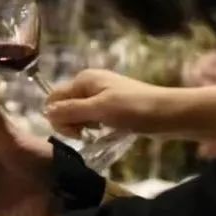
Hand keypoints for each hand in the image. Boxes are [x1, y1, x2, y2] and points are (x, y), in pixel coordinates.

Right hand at [45, 69, 163, 136]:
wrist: (170, 113)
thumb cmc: (135, 109)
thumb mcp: (100, 110)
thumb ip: (71, 111)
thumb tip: (45, 112)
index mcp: (83, 79)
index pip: (54, 98)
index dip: (58, 118)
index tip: (76, 134)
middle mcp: (88, 83)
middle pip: (64, 105)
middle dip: (70, 122)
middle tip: (87, 135)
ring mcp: (100, 94)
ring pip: (77, 112)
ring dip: (82, 125)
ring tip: (99, 132)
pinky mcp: (111, 105)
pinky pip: (91, 116)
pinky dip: (94, 125)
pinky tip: (105, 131)